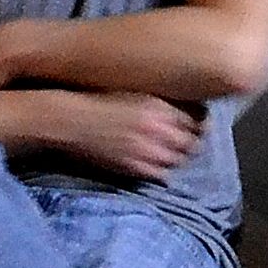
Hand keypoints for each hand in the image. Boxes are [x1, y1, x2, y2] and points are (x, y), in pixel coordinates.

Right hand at [50, 91, 198, 181]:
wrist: (69, 119)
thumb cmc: (97, 101)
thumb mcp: (133, 93)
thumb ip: (159, 103)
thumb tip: (182, 110)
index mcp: (159, 105)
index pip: (197, 119)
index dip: (198, 125)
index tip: (196, 128)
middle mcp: (157, 127)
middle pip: (192, 142)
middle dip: (190, 144)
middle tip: (184, 145)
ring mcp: (147, 149)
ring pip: (179, 160)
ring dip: (176, 158)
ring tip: (168, 156)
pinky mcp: (135, 167)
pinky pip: (161, 175)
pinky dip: (161, 172)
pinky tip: (154, 166)